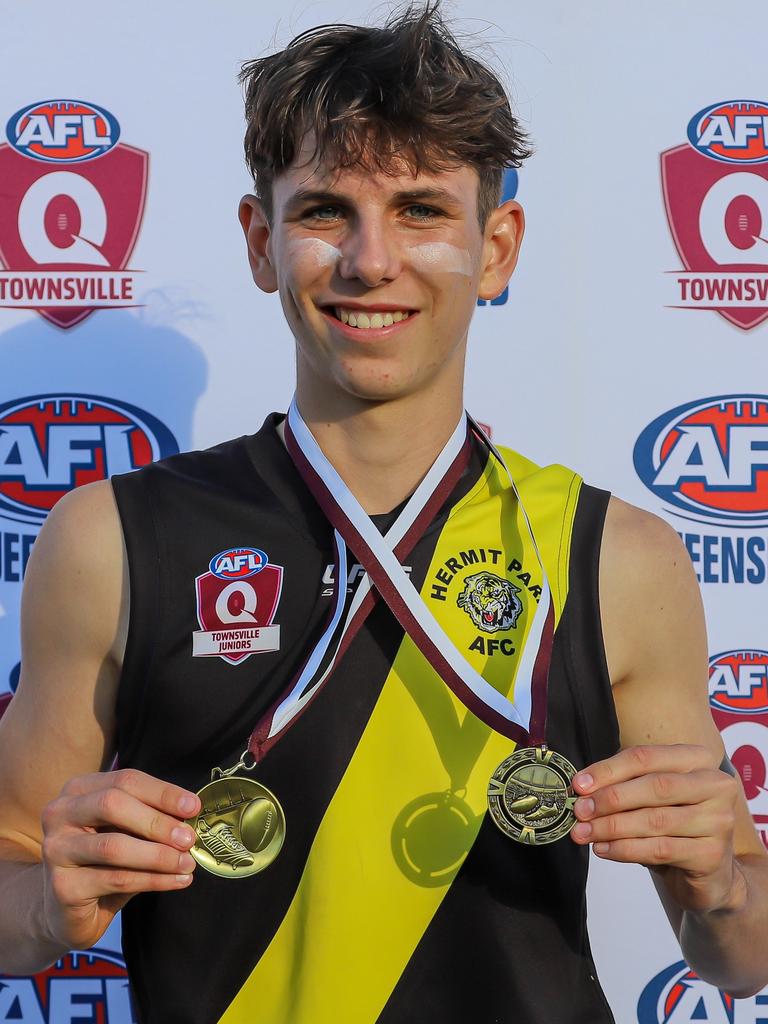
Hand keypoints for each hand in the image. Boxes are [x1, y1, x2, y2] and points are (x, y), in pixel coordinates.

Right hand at [40, 768, 200, 950]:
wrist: (70, 911)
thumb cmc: (105, 862)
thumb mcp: (127, 831)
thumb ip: (150, 816)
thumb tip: (190, 813)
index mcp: (79, 790)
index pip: (125, 780)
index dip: (162, 792)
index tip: (194, 807)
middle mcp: (59, 813)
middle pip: (113, 805)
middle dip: (157, 821)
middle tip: (189, 838)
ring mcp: (56, 849)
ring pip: (114, 846)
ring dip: (158, 855)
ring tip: (187, 863)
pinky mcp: (62, 886)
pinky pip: (116, 879)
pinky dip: (153, 880)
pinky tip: (178, 881)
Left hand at [569, 744, 744, 913]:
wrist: (711, 875)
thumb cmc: (675, 827)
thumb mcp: (651, 799)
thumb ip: (624, 786)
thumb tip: (582, 787)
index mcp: (699, 760)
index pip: (647, 757)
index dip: (609, 770)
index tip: (579, 784)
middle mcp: (716, 786)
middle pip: (655, 786)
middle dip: (611, 798)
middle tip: (580, 810)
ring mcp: (719, 821)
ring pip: (655, 820)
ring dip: (612, 827)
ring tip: (585, 832)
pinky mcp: (713, 854)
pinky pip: (661, 849)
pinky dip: (626, 849)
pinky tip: (604, 850)